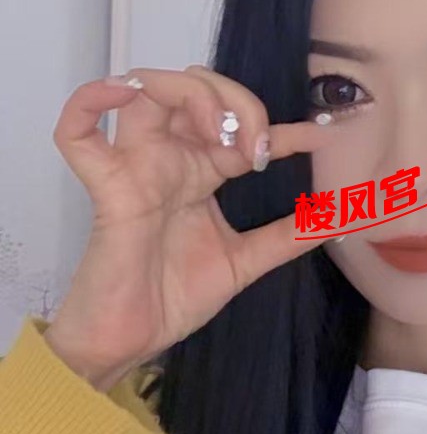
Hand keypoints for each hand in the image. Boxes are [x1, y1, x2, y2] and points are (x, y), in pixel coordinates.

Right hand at [43, 67, 332, 391]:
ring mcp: (136, 169)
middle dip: (236, 102)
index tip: (320, 137)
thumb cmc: (173, 299)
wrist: (131, 342)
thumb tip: (342, 216)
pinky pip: (77, 133)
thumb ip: (289, 236)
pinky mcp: (108, 188)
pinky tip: (125, 95)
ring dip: (191, 95)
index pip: (241, 129)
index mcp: (199, 174)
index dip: (283, 128)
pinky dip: (91, 101)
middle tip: (259, 148)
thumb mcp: (245, 262)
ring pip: (146, 90)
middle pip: (194, 91)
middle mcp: (168, 161)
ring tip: (221, 134)